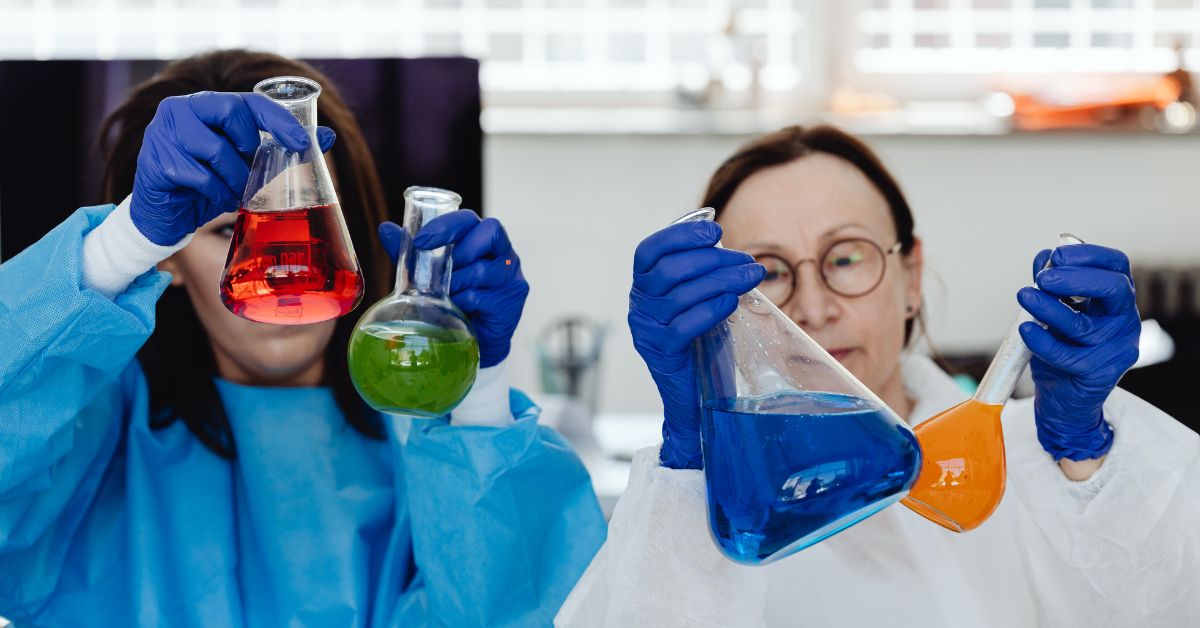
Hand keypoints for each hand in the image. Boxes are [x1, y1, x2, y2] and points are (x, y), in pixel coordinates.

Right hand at [130, 91, 335, 245]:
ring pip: (216, 149)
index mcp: (207, 104)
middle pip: (231, 113)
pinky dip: (216, 193)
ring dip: (235, 178)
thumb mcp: (250, 166)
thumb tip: (328, 136)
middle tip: (251, 170)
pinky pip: (199, 176)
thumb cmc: (210, 185)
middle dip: (250, 148)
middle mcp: (181, 109)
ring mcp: (163, 132)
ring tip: (236, 191)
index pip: (249, 100)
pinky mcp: (155, 161)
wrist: (166, 218)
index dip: (278, 119)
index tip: (302, 142)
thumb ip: (283, 150)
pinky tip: (216, 199)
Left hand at [378, 211, 528, 367]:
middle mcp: (502, 252)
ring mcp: (512, 274)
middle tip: (439, 271)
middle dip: (459, 250)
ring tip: (448, 296)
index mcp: (481, 239)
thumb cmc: (454, 302)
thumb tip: (386, 228)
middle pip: (490, 231)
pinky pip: (484, 296)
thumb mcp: (426, 276)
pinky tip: (459, 309)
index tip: (421, 241)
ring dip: (458, 283)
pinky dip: (464, 302)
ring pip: (483, 269)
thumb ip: (410, 254)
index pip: (470, 219)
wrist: (473, 341)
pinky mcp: (513, 298)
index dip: (447, 225)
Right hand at [628, 221, 764, 469]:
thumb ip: (702, 274)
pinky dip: (711, 309)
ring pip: (682, 294)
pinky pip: (685, 325)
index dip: (679, 235)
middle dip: (713, 259)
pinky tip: (731, 302)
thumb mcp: (698, 300)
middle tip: (747, 262)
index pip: (649, 251)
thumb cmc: (700, 342)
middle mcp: (639, 305)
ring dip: (723, 280)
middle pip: (670, 270)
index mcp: (644, 287)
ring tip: (752, 277)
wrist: (695, 397)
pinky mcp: (661, 353)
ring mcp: (647, 330)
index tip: (714, 230)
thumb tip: (726, 245)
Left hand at [1017, 244, 1139, 461]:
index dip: (1089, 254)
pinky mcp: (1100, 374)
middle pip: (1114, 289)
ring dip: (1048, 308)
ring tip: (1025, 297)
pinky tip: (1026, 330)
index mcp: (1116, 300)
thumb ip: (1052, 285)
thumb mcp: (1056, 310)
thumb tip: (1044, 258)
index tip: (1056, 254)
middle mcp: (1124, 321)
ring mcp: (1117, 349)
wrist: (1063, 397)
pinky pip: (1067, 355)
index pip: (1116, 266)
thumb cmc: (1061, 348)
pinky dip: (1042, 341)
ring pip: (1084, 325)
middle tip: (1043, 278)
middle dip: (1076, 278)